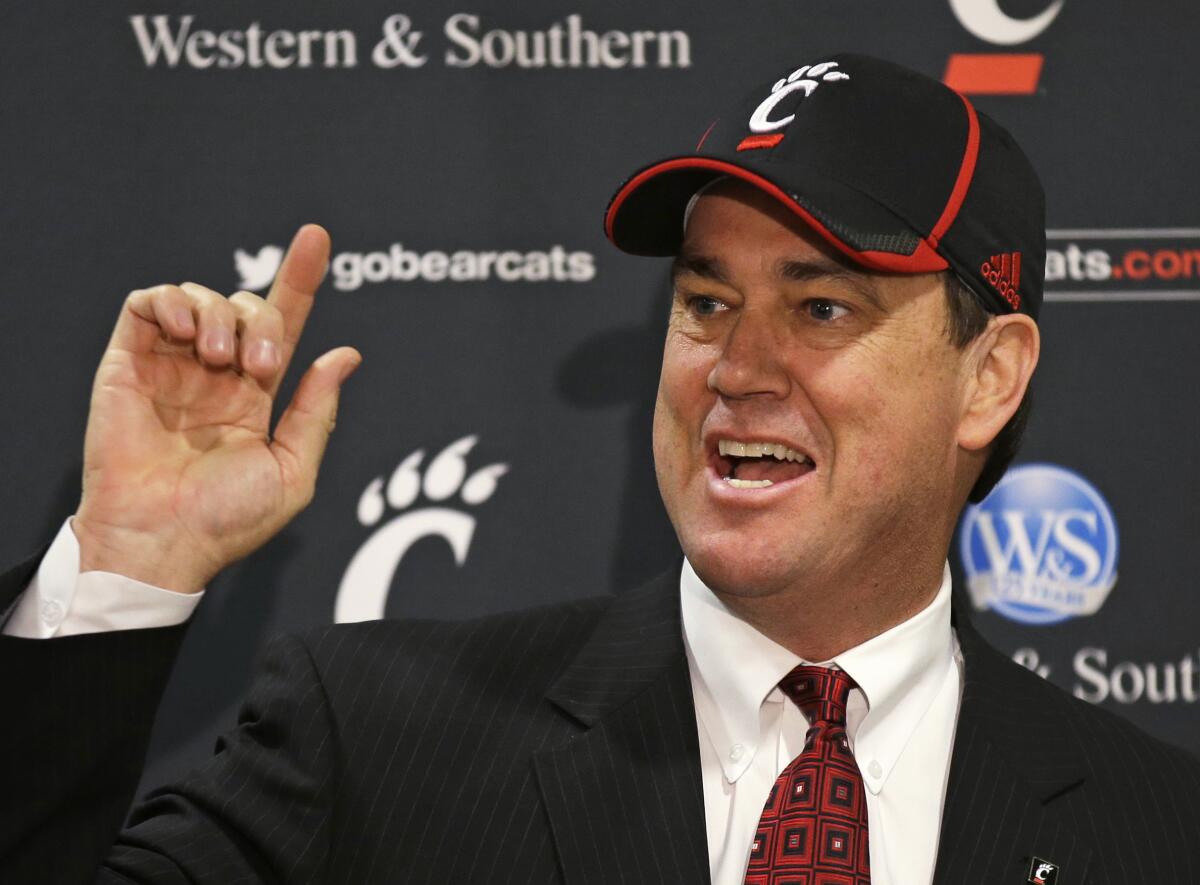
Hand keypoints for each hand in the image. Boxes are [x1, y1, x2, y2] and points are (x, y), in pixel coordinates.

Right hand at [73, 225, 360, 592]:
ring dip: (222, 315)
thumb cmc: (226, 519)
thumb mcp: (293, 471)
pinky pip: (148, 302)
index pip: (282, 325)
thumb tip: (346, 354)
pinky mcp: (128, 360)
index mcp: (255, 396)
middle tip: (257, 368)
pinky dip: (172, 300)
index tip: (318, 238)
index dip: (300, 281)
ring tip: (217, 361)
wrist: (161, 539)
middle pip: (250, 306)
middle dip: (265, 321)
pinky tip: (187, 330)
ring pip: (204, 297)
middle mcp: (214, 374)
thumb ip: (317, 410)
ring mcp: (171, 365)